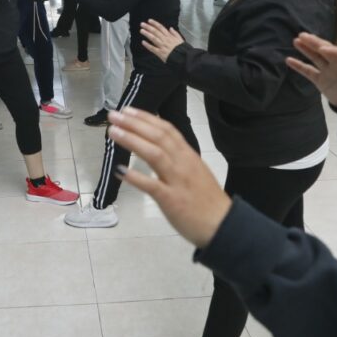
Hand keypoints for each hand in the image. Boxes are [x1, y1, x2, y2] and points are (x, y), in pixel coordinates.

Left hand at [107, 109, 230, 247]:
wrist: (223, 225)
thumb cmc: (208, 200)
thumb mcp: (196, 171)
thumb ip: (179, 159)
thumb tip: (160, 148)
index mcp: (188, 155)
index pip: (166, 129)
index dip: (146, 118)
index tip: (128, 111)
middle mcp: (183, 163)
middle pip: (158, 137)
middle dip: (134, 124)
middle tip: (114, 115)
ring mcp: (177, 181)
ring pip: (154, 154)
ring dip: (132, 140)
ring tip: (114, 132)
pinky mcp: (171, 200)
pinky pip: (152, 185)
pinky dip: (135, 177)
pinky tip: (120, 171)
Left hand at [139, 19, 185, 62]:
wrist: (183, 58)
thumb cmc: (182, 49)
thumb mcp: (180, 39)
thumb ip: (175, 33)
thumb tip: (170, 28)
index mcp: (170, 36)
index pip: (161, 28)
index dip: (155, 24)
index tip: (149, 20)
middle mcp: (165, 40)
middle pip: (156, 32)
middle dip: (148, 27)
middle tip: (142, 24)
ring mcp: (162, 46)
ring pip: (153, 38)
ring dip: (147, 34)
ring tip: (141, 30)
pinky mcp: (160, 53)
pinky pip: (153, 48)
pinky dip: (148, 45)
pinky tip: (143, 42)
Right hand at [286, 32, 336, 110]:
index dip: (333, 51)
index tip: (323, 49)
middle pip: (326, 51)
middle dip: (316, 43)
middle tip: (304, 35)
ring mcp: (328, 71)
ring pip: (316, 57)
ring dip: (306, 48)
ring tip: (296, 40)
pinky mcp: (321, 80)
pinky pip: (308, 71)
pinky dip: (299, 66)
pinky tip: (288, 60)